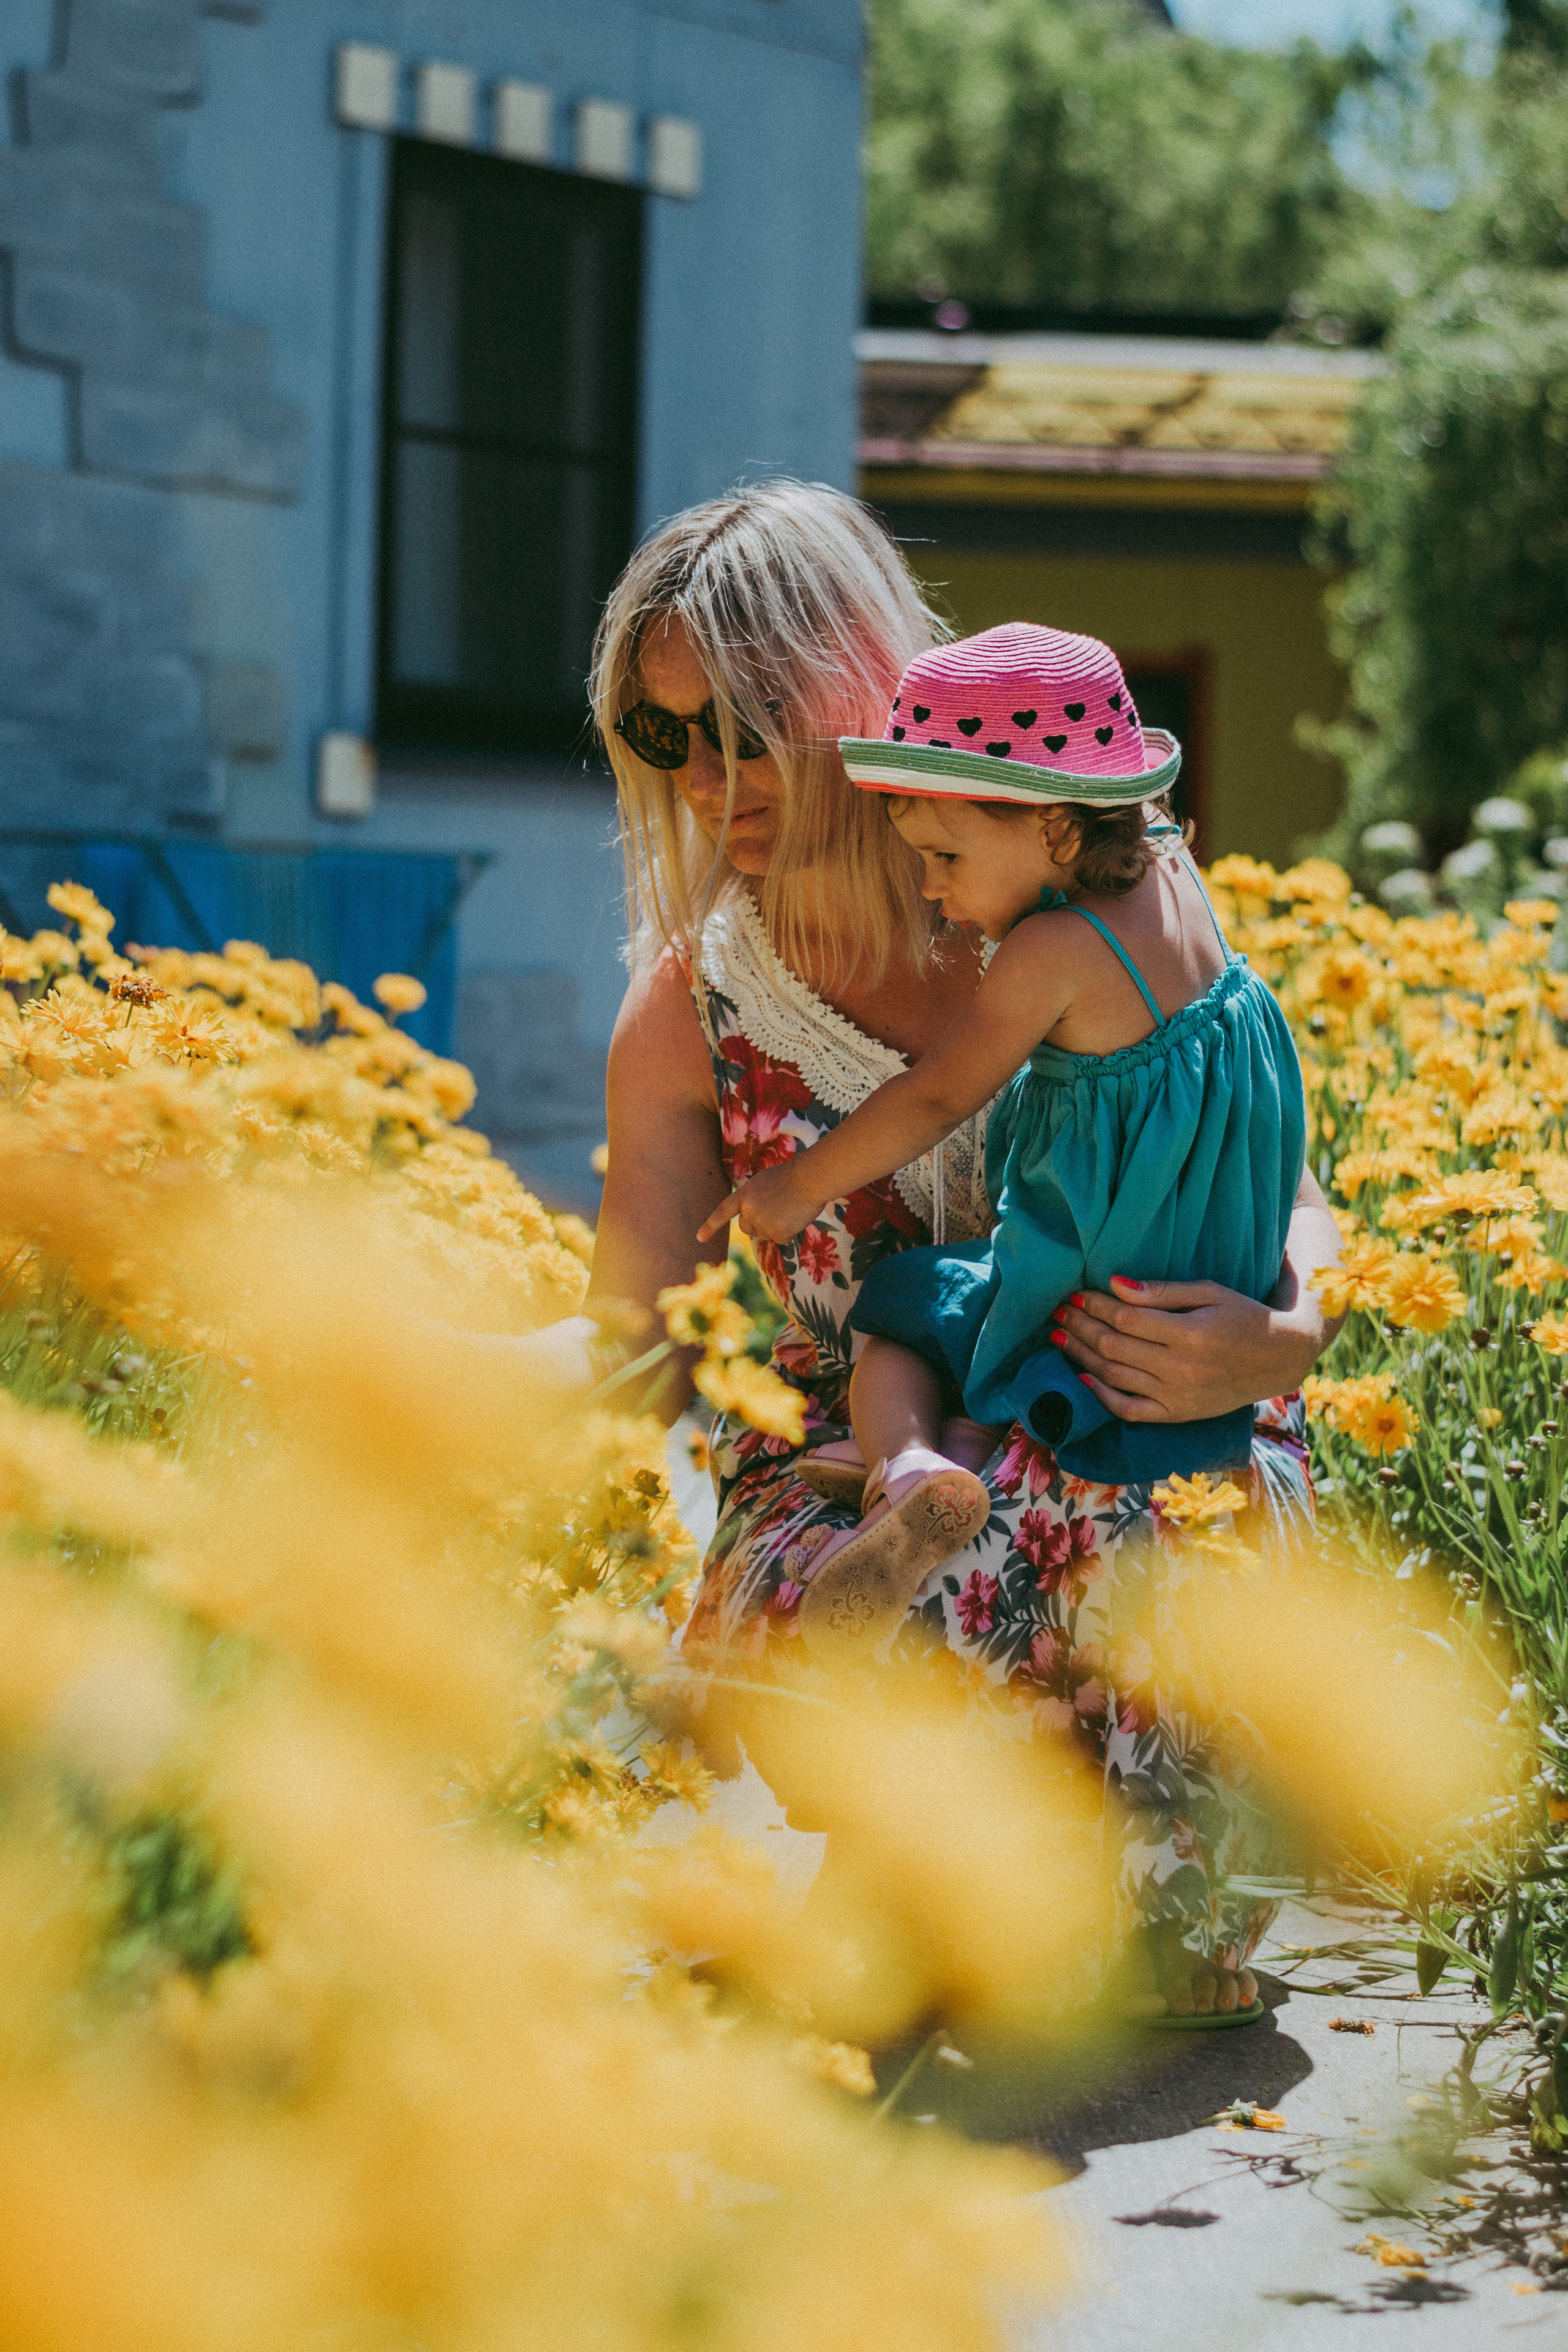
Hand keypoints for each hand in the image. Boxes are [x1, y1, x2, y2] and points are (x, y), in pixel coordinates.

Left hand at [696, 1161, 821, 1246]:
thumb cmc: (793, 1176)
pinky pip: (781, 1239)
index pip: (723, 1211)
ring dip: (777, 1227)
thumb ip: (756, 1200)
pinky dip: (790, 1232)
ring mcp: (762, 1223)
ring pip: (766, 1234)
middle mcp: (749, 1211)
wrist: (809, 1179)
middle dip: (758, 1225)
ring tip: (790, 1208)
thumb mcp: (765, 1183)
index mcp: (745, 1194)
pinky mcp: (777, 1234)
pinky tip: (796, 1216)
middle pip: (747, 1228)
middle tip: (778, 1211)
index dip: (711, 1225)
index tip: (699, 1238)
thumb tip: (759, 1222)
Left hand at [1051, 1275, 1325, 1423]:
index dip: (1094, 1305)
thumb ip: (1161, 1291)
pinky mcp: (1177, 1414)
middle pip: (1114, 1346)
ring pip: (1114, 1376)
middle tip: (1056, 1313)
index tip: (1074, 1294)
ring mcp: (1177, 1396)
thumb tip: (1114, 1284)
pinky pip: (1130, 1410)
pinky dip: (1102, 1395)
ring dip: (1081, 1355)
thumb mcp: (1208, 1292)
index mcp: (1190, 1333)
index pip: (1126, 1318)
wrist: (1277, 1359)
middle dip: (1079, 1327)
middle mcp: (1181, 1368)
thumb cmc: (1242, 1315)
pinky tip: (1082, 1377)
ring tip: (1058, 1337)